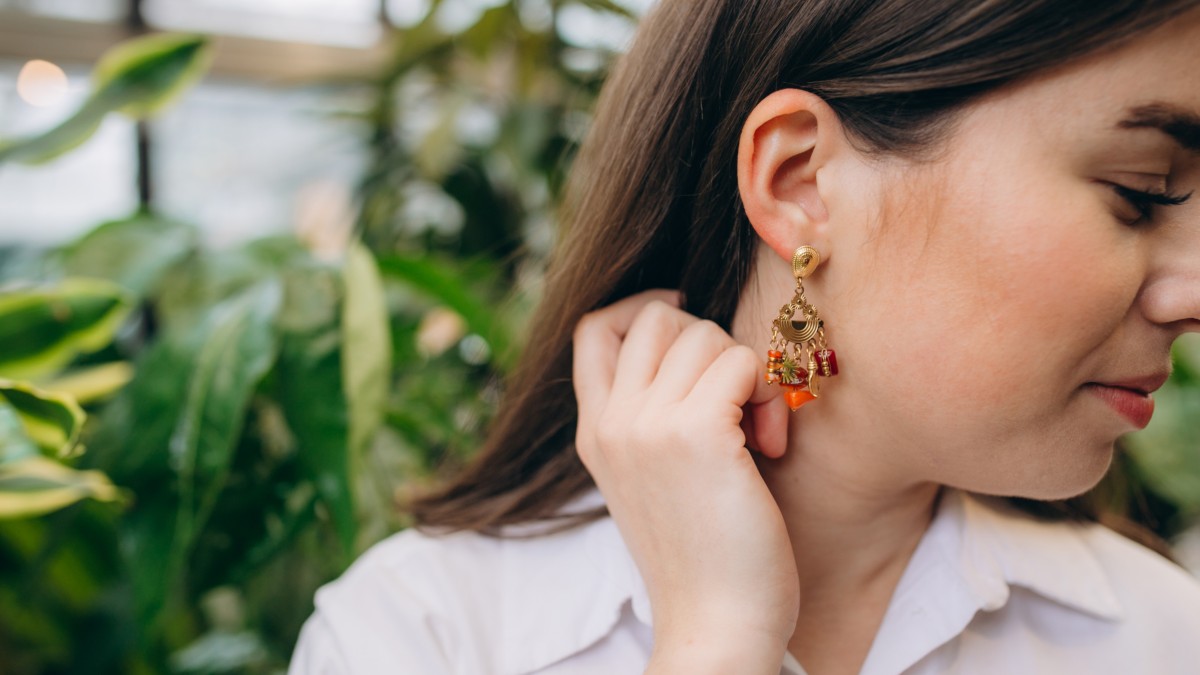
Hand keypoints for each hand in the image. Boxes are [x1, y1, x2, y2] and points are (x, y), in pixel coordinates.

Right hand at [572, 289, 798, 670]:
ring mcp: (647, 425)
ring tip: (756, 434)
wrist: (716, 625)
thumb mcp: (651, 481)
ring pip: (705, 336)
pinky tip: (768, 444)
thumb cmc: (705, 558)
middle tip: (732, 400)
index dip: (638, 308)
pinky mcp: (695, 432)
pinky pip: (741, 363)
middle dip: (707, 343)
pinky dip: (766, 394)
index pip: (592, 329)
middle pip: (655, 319)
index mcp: (595, 434)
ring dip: (745, 374)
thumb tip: (693, 348)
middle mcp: (612, 422)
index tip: (686, 326)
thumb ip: (650, 420)